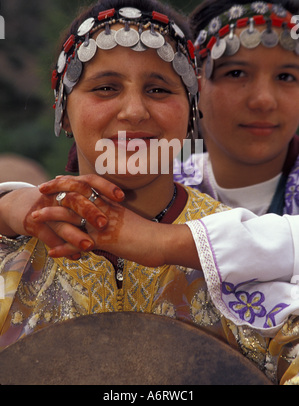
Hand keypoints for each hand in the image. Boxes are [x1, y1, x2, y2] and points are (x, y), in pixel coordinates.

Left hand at [34, 175, 199, 268]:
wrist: (164, 241)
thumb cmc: (152, 233)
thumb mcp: (132, 221)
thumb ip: (118, 217)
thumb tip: (110, 218)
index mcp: (112, 204)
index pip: (88, 185)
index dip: (71, 180)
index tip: (57, 178)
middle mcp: (106, 210)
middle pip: (76, 195)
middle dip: (55, 191)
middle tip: (40, 190)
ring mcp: (104, 224)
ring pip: (72, 217)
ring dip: (51, 217)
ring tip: (34, 219)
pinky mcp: (106, 240)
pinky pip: (80, 244)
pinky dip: (65, 248)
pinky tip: (52, 251)